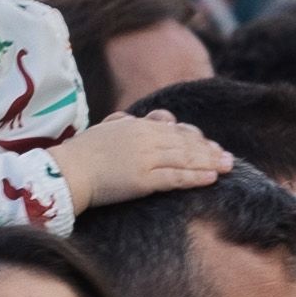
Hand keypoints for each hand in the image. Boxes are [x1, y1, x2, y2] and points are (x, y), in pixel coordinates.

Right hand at [57, 111, 232, 210]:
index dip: (194, 137)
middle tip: (227, 157)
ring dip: (209, 162)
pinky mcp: (144, 179)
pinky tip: (211, 178)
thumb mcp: (105, 129)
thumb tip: (132, 117)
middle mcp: (145, 137)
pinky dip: (196, 177)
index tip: (209, 144)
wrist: (67, 171)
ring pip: (185, 158)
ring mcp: (146, 158)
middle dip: (208, 149)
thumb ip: (122, 122)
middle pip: (185, 142)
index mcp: (136, 125)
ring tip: (228, 167)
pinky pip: (176, 177)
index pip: (173, 129)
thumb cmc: (80, 153)